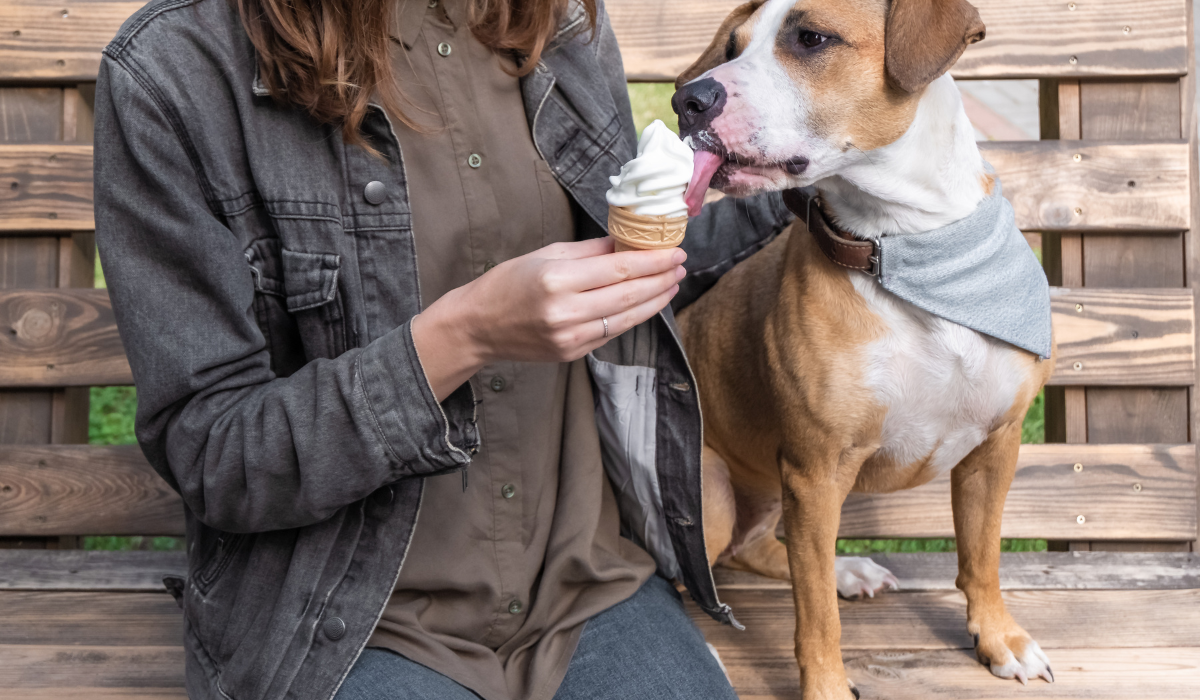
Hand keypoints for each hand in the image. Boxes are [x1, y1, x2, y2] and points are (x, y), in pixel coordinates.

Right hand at [412, 237, 685, 399]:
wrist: (477, 327)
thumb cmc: (507, 283)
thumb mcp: (545, 255)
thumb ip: (589, 251)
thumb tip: (627, 242)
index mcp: (557, 280)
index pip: (619, 269)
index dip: (653, 261)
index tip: (674, 251)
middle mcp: (566, 312)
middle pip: (628, 295)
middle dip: (660, 280)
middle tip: (681, 266)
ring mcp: (570, 337)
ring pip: (626, 319)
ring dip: (654, 302)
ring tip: (672, 285)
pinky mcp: (572, 354)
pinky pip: (611, 333)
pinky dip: (632, 318)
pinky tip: (646, 304)